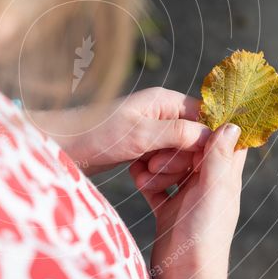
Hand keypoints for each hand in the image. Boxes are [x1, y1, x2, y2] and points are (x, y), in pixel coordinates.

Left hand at [29, 87, 211, 175]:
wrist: (63, 146)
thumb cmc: (98, 134)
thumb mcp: (141, 135)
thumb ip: (178, 134)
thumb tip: (213, 135)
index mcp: (165, 101)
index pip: (205, 118)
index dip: (206, 142)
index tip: (198, 162)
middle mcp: (162, 113)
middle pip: (194, 140)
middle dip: (180, 159)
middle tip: (154, 167)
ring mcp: (153, 131)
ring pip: (179, 155)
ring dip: (166, 170)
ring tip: (143, 174)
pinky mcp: (143, 148)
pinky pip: (163, 163)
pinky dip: (155, 173)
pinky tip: (138, 177)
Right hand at [130, 123, 245, 278]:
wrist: (184, 278)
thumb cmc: (203, 237)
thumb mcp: (213, 192)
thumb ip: (219, 158)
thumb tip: (232, 123)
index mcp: (225, 179)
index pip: (227, 142)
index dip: (216, 122)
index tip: (198, 104)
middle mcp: (208, 187)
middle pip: (195, 152)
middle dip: (178, 141)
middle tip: (161, 137)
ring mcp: (188, 200)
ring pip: (174, 168)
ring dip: (160, 161)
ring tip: (146, 159)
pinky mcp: (169, 212)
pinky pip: (157, 188)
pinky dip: (147, 181)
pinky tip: (136, 176)